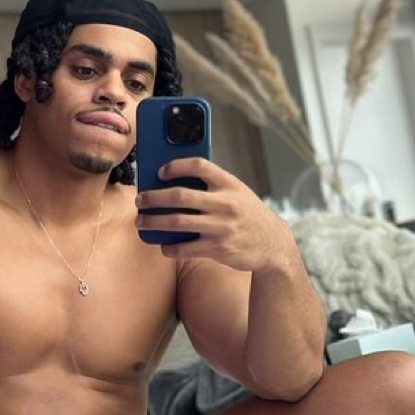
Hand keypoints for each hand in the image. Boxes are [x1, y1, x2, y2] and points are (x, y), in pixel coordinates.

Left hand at [137, 157, 297, 270]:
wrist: (273, 245)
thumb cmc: (248, 216)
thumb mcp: (238, 194)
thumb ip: (214, 187)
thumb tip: (173, 184)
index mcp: (230, 184)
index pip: (200, 166)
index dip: (176, 166)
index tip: (160, 171)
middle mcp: (226, 204)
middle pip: (180, 196)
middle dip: (154, 198)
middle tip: (140, 200)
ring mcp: (221, 227)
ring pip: (177, 222)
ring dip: (154, 222)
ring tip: (141, 222)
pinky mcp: (219, 249)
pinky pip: (185, 249)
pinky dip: (170, 248)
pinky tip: (163, 246)